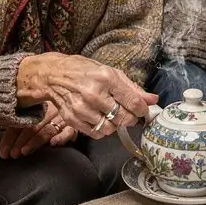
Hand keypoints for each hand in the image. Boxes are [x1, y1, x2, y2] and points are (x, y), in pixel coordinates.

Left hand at [0, 102, 77, 159]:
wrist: (80, 109)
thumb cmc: (51, 119)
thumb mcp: (36, 120)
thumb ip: (21, 130)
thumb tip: (4, 148)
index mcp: (36, 108)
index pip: (20, 122)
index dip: (10, 137)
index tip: (3, 152)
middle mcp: (49, 111)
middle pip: (32, 126)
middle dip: (20, 141)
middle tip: (13, 154)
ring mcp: (62, 118)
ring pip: (47, 130)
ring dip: (35, 141)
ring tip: (25, 151)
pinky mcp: (75, 126)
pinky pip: (68, 131)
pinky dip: (61, 137)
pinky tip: (53, 144)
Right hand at [16, 52, 157, 139]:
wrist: (53, 75)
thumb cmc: (84, 71)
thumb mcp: (110, 72)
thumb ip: (132, 88)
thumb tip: (152, 100)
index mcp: (106, 78)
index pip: (133, 102)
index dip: (142, 109)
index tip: (142, 110)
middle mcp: (94, 94)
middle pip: (123, 118)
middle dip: (130, 118)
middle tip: (127, 114)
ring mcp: (82, 108)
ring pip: (110, 129)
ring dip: (114, 125)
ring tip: (110, 115)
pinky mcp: (72, 119)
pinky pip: (96, 133)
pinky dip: (101, 129)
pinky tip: (99, 118)